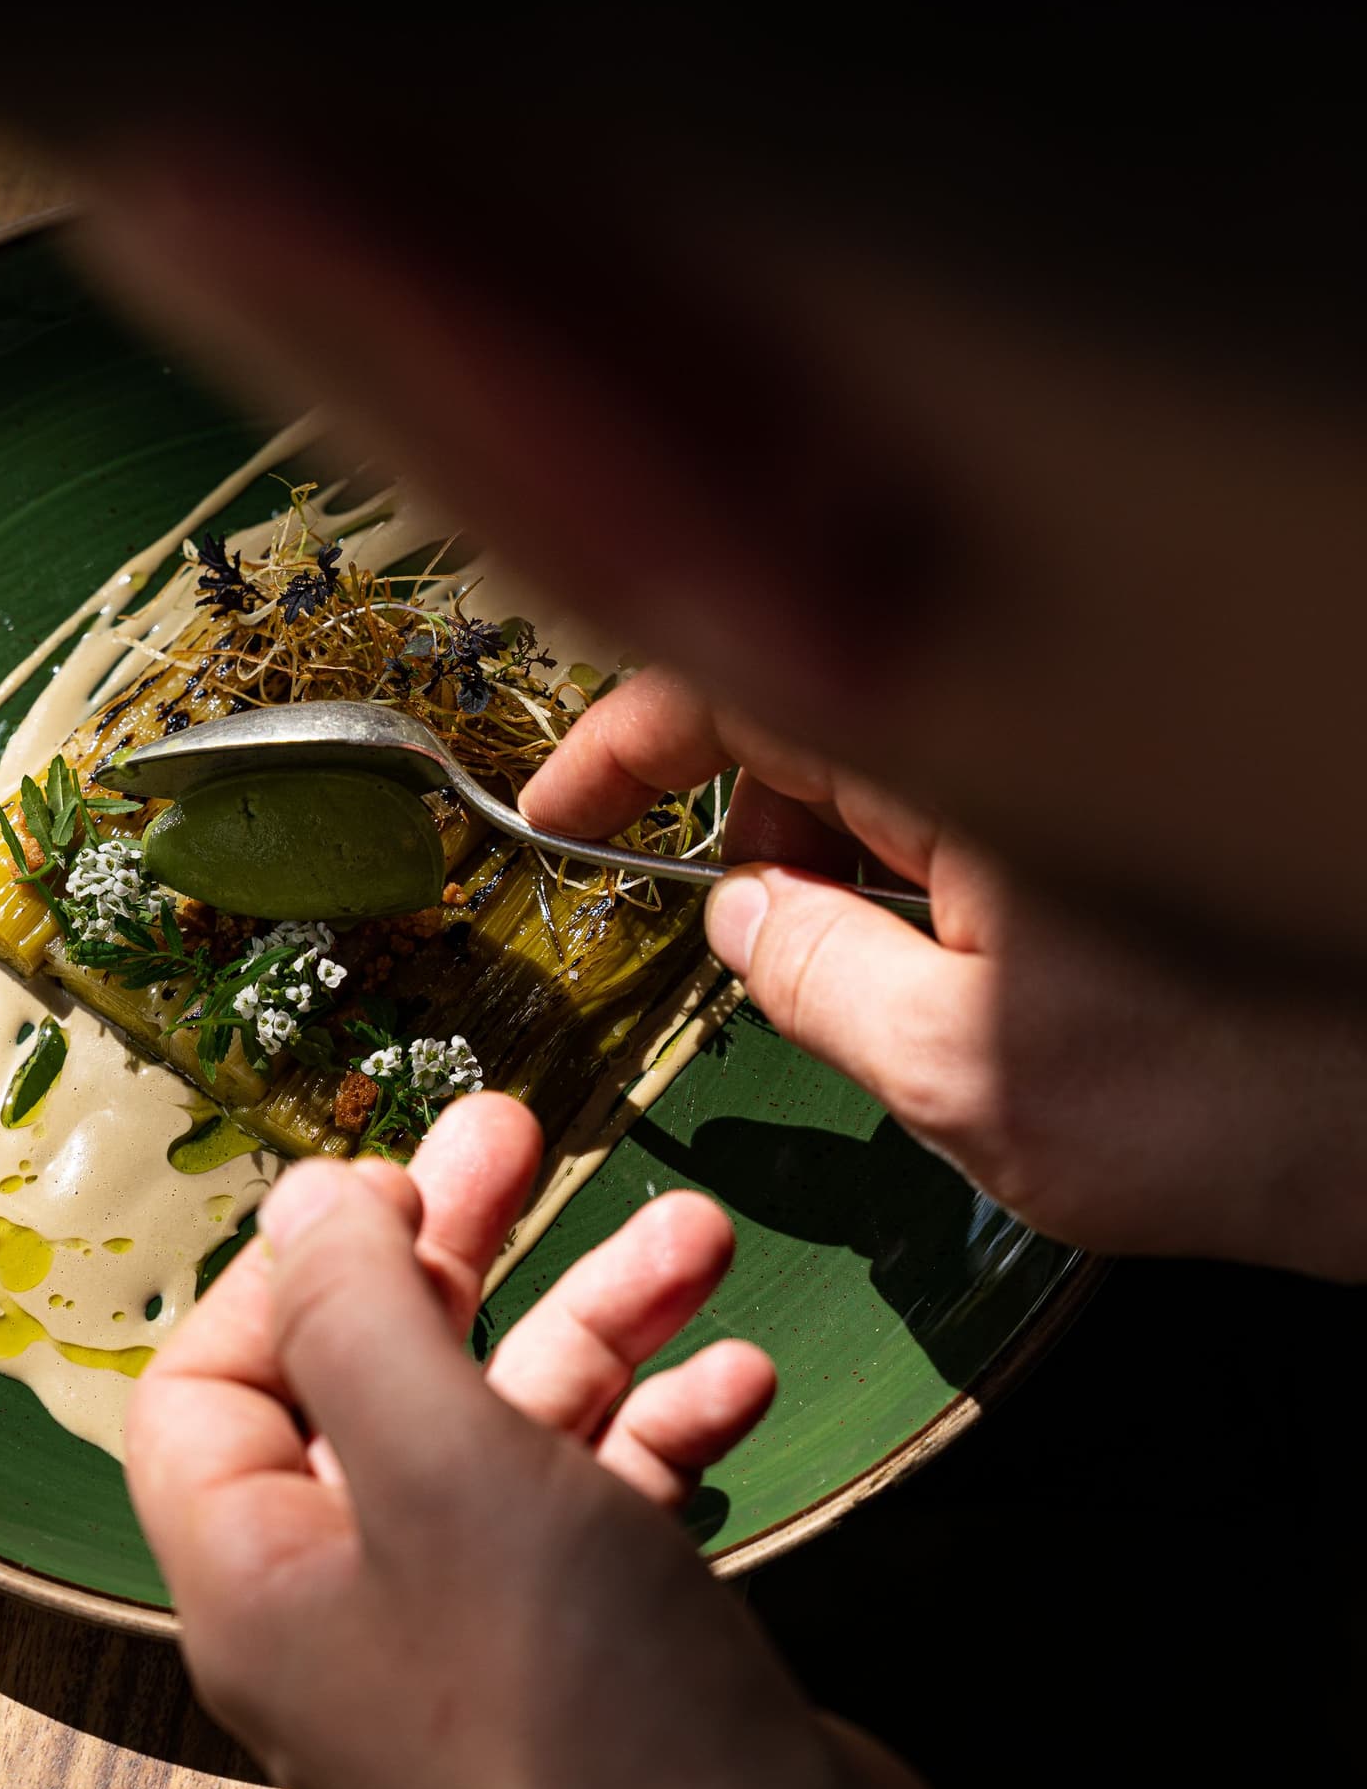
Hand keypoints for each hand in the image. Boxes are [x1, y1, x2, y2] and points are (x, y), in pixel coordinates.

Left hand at [127, 1093, 797, 1788]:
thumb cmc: (577, 1694)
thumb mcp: (442, 1459)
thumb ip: (357, 1311)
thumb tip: (300, 1203)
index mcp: (259, 1582)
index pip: (205, 1389)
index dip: (287, 1271)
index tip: (390, 1181)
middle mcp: (351, 1614)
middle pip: (371, 1385)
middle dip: (459, 1252)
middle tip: (528, 1130)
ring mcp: (478, 1646)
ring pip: (509, 1432)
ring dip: (598, 1320)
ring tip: (698, 1231)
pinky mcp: (596, 1662)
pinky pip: (600, 1509)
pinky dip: (661, 1431)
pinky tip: (737, 1379)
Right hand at [528, 668, 1366, 1278]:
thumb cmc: (1230, 1103)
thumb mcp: (958, 1076)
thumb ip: (810, 978)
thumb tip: (735, 914)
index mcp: (966, 753)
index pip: (750, 685)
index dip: (631, 741)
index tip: (559, 816)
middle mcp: (1025, 731)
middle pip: (819, 713)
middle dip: (749, 822)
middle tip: (742, 944)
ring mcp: (1081, 775)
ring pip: (900, 767)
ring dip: (842, 859)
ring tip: (869, 987)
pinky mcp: (1131, 822)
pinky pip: (981, 812)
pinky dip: (929, 879)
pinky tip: (955, 977)